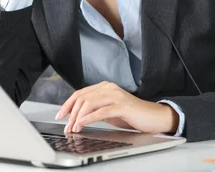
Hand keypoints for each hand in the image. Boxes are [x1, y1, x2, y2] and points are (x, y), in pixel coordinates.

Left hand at [54, 81, 178, 134]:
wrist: (153, 117)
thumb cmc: (131, 115)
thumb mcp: (108, 111)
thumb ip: (95, 109)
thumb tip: (76, 117)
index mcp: (104, 87)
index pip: (80, 93)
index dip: (68, 104)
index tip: (60, 116)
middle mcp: (108, 88)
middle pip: (82, 98)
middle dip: (71, 113)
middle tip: (66, 126)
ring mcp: (115, 95)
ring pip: (89, 103)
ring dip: (78, 117)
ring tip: (74, 128)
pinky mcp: (122, 105)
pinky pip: (100, 111)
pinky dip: (88, 118)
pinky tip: (82, 124)